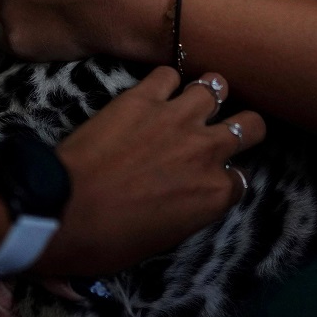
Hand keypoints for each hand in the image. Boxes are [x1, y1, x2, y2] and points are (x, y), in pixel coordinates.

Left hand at [41, 67, 263, 273]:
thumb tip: (188, 199)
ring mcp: (178, 118)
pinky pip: (168, 74)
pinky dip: (164, 82)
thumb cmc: (109, 242)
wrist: (65, 211)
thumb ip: (189, 211)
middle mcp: (207, 151)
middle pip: (251, 125)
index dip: (226, 178)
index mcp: (214, 194)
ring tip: (193, 100)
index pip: (240, 179)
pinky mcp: (144, 97)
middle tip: (222, 130)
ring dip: (207, 94)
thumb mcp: (163, 240)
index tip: (210, 180)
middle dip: (242, 127)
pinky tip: (154, 92)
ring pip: (216, 86)